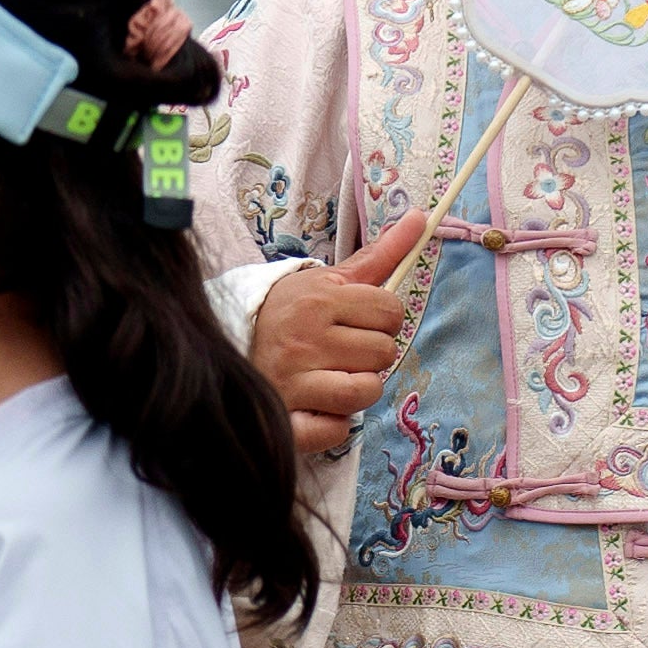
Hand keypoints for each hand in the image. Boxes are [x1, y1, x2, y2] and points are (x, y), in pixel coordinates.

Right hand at [249, 212, 435, 467]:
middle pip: (384, 352)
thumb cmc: (289, 313)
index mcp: (319, 300)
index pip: (391, 311)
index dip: (382, 319)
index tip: (357, 322)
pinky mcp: (287, 420)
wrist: (227, 345)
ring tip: (334, 378)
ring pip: (367, 391)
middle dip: (370, 353)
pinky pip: (336, 429)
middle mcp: (306, 339)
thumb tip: (421, 218)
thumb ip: (378, 254)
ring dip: (358, 388)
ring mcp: (295, 382)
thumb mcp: (328, 279)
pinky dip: (333, 423)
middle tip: (341, 351)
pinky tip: (317, 406)